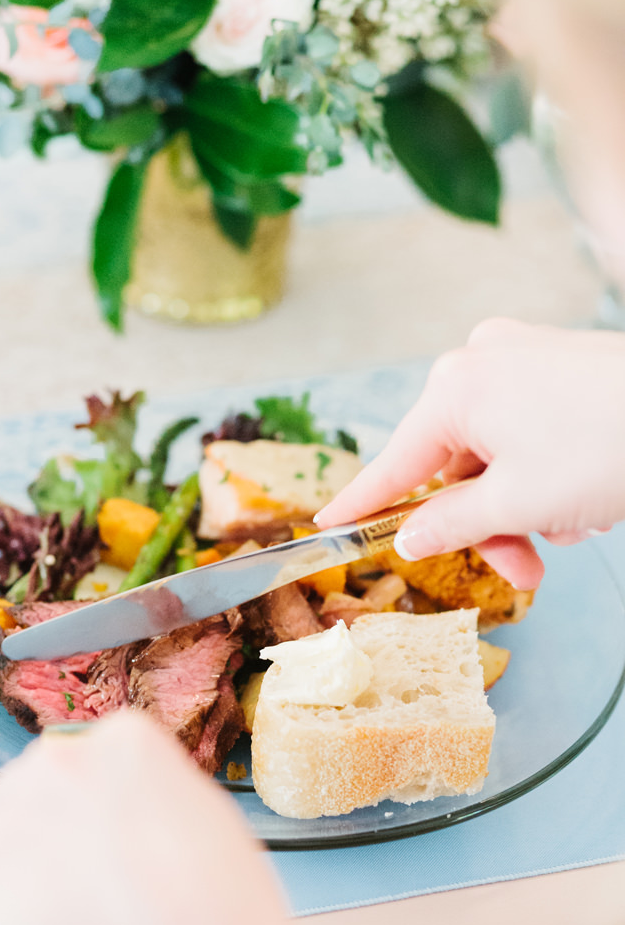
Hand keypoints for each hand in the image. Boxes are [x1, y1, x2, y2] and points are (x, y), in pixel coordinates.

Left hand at [0, 711, 316, 924]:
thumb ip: (146, 804)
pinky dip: (10, 917)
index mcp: (124, 737)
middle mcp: (62, 755)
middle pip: (39, 785)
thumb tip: (120, 826)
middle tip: (94, 889)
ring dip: (31, 870)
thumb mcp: (200, 819)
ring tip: (82, 922)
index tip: (120, 849)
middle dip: (58, 831)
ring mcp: (15, 808)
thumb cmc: (215, 900)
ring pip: (7, 832)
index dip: (107, 813)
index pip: (94, 760)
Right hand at [316, 320, 624, 588]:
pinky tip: (581, 495)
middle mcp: (478, 362)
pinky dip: (542, 472)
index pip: (393, 463)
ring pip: (493, 454)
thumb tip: (410, 538)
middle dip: (486, 522)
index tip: (327, 525)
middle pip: (451, 465)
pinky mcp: (553, 364)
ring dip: (520, 505)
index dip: (361, 504)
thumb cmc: (610, 444)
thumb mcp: (519, 502)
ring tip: (570, 528)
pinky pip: (523, 431)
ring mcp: (518, 357)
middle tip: (523, 567)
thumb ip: (451, 524)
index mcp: (455, 389)